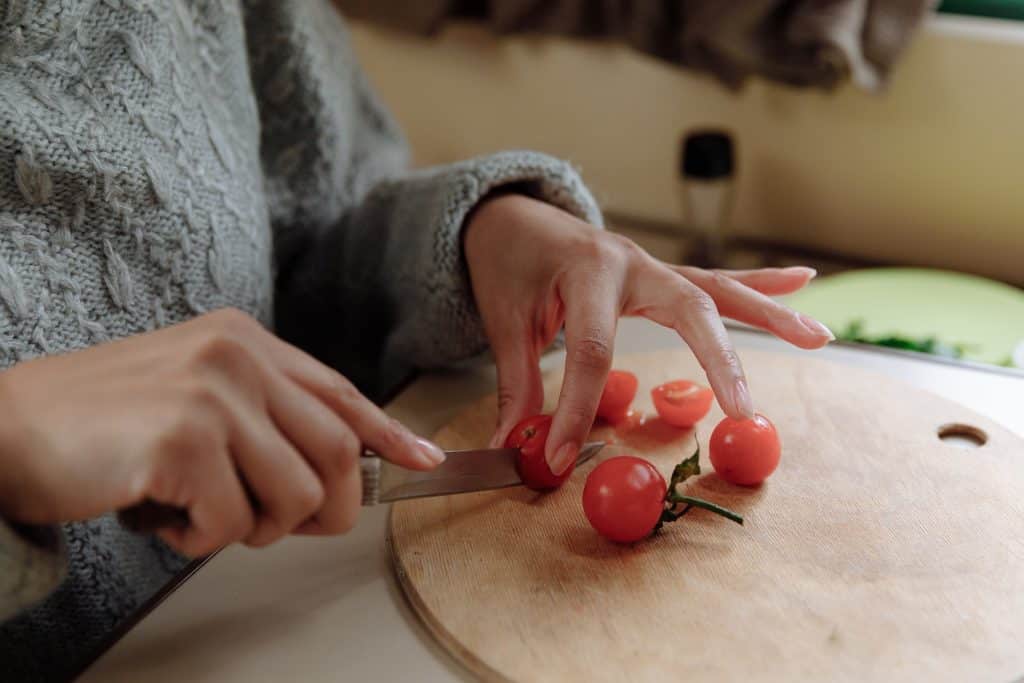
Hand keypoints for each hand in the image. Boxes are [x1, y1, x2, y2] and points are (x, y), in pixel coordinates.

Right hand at [0, 309, 444, 556]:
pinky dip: (197, 538)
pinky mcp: (184, 439)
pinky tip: (157, 512)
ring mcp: (213, 393)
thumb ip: (263, 416)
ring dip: (246, 527)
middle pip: (336, 455)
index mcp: (245, 340)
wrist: (4, 429)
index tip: (424, 459)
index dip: (388, 433)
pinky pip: (231, 522)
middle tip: (265, 524)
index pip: (340, 391)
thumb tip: (338, 466)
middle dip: (319, 511)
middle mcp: (237, 356)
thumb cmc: (103, 424)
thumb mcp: (196, 395)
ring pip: (296, 497)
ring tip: (192, 508)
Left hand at [464, 195, 832, 474]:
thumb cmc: (508, 264)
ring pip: (718, 289)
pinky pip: (716, 280)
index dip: (577, 410)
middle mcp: (631, 262)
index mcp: (587, 271)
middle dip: (719, 361)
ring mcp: (651, 265)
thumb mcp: (504, 321)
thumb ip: (517, 383)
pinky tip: (803, 281)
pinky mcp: (659, 274)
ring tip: (819, 338)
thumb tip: (513, 448)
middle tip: (743, 407)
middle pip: (688, 309)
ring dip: (769, 314)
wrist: (512, 215)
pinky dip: (759, 283)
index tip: (561, 457)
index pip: (593, 349)